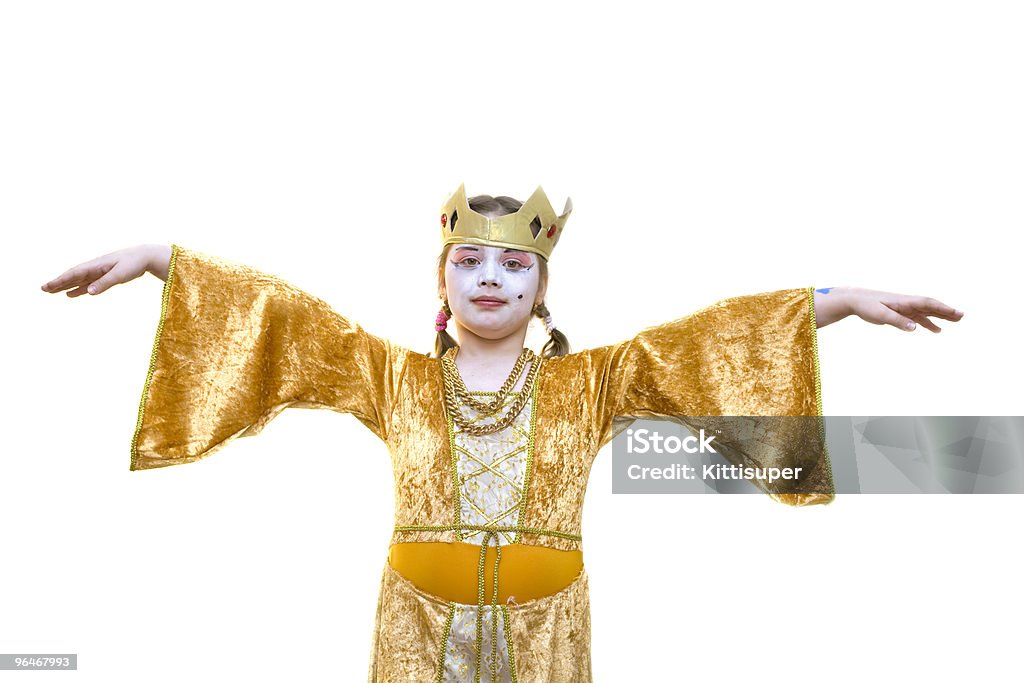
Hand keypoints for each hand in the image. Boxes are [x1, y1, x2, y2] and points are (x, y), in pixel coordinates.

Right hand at [40, 244, 170, 296]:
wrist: (145, 257)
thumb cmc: (133, 264)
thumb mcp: (120, 274)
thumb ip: (104, 283)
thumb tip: (88, 292)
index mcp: (96, 265)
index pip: (74, 273)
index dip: (60, 280)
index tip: (47, 286)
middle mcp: (94, 268)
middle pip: (72, 276)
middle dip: (58, 283)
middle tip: (43, 289)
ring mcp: (99, 272)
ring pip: (78, 280)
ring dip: (65, 286)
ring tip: (52, 292)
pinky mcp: (105, 276)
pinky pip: (88, 284)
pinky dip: (79, 289)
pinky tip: (71, 294)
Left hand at [844, 286, 963, 331]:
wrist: (854, 300)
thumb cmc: (867, 305)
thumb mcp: (880, 314)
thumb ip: (898, 321)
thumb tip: (915, 328)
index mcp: (904, 301)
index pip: (927, 303)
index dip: (942, 308)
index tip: (955, 312)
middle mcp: (907, 303)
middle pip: (931, 306)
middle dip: (946, 311)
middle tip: (962, 316)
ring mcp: (905, 307)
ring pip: (927, 312)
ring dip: (941, 316)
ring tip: (955, 321)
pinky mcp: (900, 313)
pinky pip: (918, 318)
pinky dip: (928, 323)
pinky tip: (936, 330)